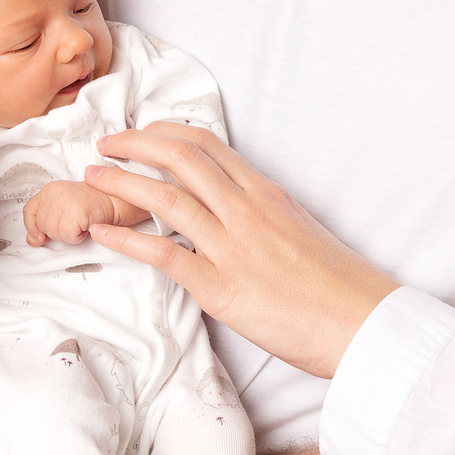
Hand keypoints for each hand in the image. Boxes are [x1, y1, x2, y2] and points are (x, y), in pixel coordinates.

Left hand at [22, 179, 123, 246]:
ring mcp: (63, 201)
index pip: (29, 211)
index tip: (39, 236)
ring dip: (69, 235)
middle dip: (57, 231)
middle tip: (73, 222)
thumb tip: (32, 240)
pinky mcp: (74, 212)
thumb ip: (45, 222)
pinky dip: (78, 237)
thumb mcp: (64, 209)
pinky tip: (86, 225)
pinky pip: (68, 237)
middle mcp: (53, 193)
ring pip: (54, 233)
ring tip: (80, 222)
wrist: (116, 200)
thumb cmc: (93, 205)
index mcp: (50, 190)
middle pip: (42, 226)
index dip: (32, 227)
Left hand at [81, 124, 398, 378]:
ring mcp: (234, 248)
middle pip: (180, 159)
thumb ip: (263, 214)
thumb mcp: (301, 229)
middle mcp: (247, 211)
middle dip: (135, 145)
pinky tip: (102, 234)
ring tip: (92, 178)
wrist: (362, 322)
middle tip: (105, 143)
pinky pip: (166, 255)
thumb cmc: (338, 284)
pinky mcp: (223, 288)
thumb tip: (234, 209)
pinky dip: (128, 241)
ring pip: (167, 198)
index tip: (140, 132)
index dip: (165, 132)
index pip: (208, 145)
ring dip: (121, 184)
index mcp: (266, 194)